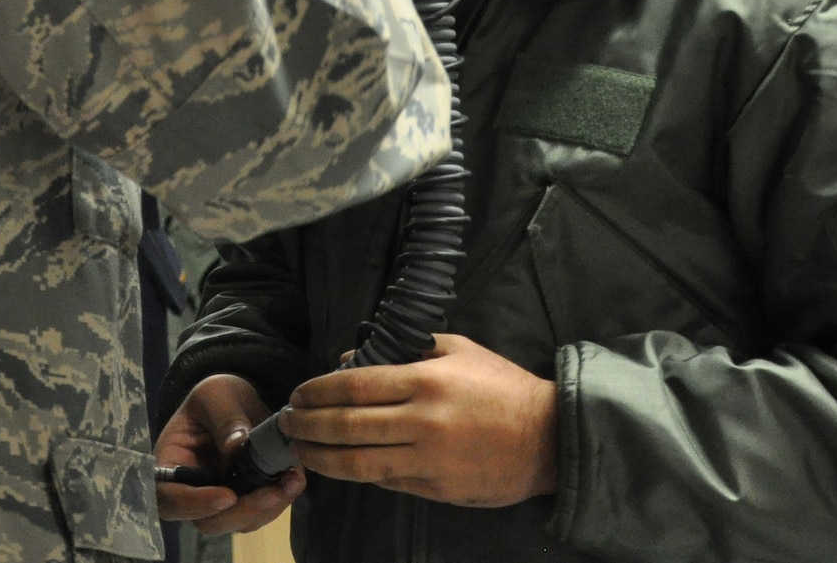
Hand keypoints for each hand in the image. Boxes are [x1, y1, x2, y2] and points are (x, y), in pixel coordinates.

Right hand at [154, 374, 304, 533]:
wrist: (238, 402)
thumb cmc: (217, 396)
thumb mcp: (217, 394)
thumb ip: (225, 418)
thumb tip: (237, 447)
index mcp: (171, 462)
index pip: (168, 496)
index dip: (195, 504)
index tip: (228, 496)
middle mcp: (189, 490)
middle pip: (206, 520)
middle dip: (242, 511)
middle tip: (273, 492)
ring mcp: (216, 500)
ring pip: (236, 522)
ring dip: (266, 508)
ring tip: (292, 480)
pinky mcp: (243, 501)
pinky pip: (258, 514)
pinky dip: (277, 502)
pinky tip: (294, 479)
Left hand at [279, 334, 556, 507]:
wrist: (550, 438)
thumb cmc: (502, 387)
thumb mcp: (458, 349)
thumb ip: (406, 347)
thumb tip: (353, 356)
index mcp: (426, 381)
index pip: (354, 386)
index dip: (318, 392)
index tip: (297, 394)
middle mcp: (422, 422)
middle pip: (348, 426)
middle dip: (308, 425)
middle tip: (286, 423)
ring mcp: (429, 460)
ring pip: (359, 463)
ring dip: (321, 457)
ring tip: (299, 450)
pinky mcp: (437, 490)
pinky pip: (387, 482)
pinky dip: (358, 474)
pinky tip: (339, 466)